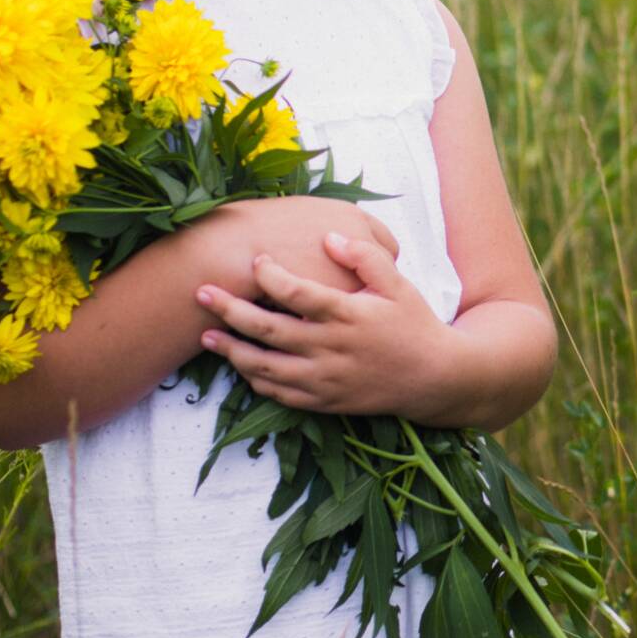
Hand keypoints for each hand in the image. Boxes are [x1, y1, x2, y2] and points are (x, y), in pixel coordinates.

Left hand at [195, 229, 450, 417]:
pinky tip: (241, 364)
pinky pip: (279, 393)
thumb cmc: (414, 325)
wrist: (434, 380)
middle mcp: (331, 349)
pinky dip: (255, 379)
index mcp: (348, 315)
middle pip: (268, 329)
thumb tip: (328, 236)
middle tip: (201, 293)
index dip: (270, 277)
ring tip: (206, 335)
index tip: (255, 261)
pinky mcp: (324, 401)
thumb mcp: (398, 284)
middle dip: (229, 310)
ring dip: (231, 350)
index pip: (297, 294)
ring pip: (265, 367)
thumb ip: (365, 257)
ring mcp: (325, 379)